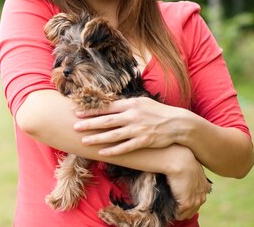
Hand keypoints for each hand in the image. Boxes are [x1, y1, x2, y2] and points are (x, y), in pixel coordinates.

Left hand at [73, 97, 187, 155]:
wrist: (177, 124)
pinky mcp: (143, 141)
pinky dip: (112, 150)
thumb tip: (110, 104)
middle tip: (75, 126)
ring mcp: (138, 129)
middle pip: (107, 121)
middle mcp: (133, 116)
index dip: (92, 110)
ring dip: (97, 138)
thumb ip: (126, 104)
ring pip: (113, 135)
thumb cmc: (158, 112)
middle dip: (89, 124)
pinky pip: (124, 147)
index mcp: (131, 104)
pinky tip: (101, 152)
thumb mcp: (142, 102)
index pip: (107, 107)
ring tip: (84, 141)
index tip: (78, 112)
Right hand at [165, 146, 211, 219]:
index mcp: (205, 187)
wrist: (179, 159)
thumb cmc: (181, 159)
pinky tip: (167, 206)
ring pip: (185, 214)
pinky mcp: (187, 203)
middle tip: (174, 204)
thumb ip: (189, 174)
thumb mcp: (190, 167)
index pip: (197, 200)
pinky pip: (178, 214)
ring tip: (169, 206)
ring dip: (178, 211)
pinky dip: (172, 211)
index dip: (188, 200)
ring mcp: (195, 200)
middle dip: (183, 208)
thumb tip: (181, 177)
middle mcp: (202, 195)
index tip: (179, 198)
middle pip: (193, 210)